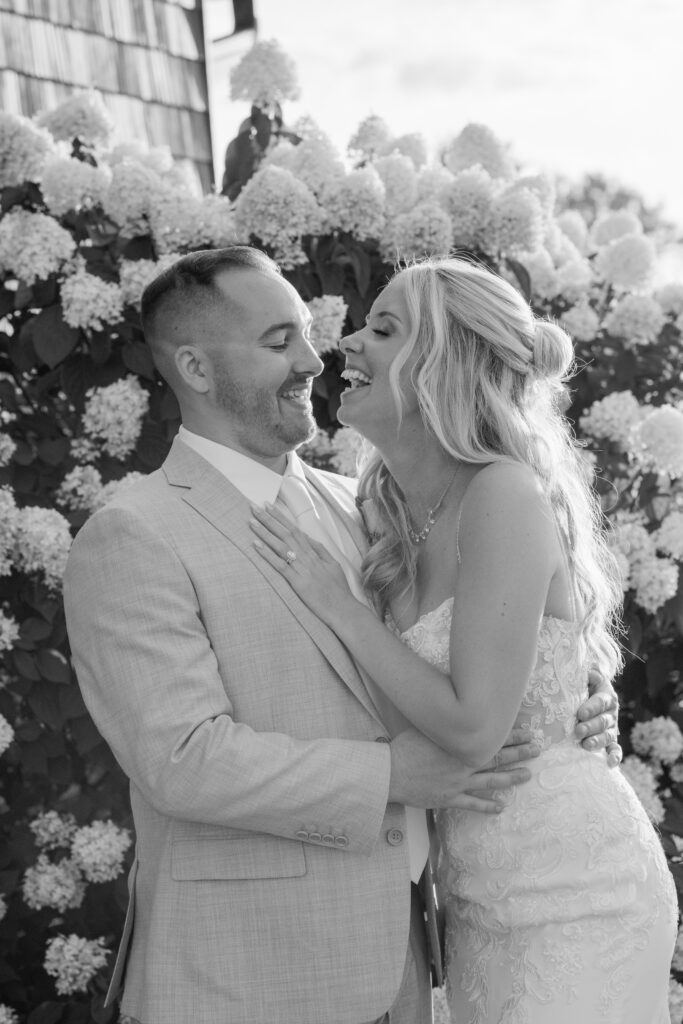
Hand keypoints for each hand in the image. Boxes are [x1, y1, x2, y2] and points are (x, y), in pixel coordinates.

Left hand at [249, 503, 355, 621]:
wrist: (342, 608)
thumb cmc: (338, 589)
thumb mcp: (333, 564)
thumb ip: (320, 550)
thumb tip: (308, 538)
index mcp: (315, 552)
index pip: (295, 530)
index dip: (281, 518)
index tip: (269, 506)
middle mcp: (307, 557)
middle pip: (286, 534)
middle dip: (269, 519)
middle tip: (254, 507)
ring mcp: (302, 569)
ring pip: (281, 546)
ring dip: (265, 533)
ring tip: (251, 522)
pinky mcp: (298, 582)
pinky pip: (280, 565)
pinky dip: (267, 554)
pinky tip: (256, 545)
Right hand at [388, 728, 535, 813]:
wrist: (390, 773)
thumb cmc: (404, 747)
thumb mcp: (425, 727)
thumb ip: (443, 722)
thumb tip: (453, 705)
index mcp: (458, 745)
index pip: (490, 738)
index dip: (510, 734)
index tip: (527, 730)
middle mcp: (463, 763)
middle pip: (497, 757)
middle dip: (519, 753)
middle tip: (537, 749)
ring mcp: (458, 783)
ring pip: (491, 781)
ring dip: (511, 778)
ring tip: (528, 775)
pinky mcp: (449, 799)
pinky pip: (473, 804)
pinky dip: (487, 806)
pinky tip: (501, 807)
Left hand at [575, 669, 620, 767]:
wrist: (590, 694)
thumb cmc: (584, 685)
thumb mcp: (586, 677)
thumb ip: (588, 674)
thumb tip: (590, 673)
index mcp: (607, 696)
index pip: (600, 701)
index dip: (591, 707)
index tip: (580, 713)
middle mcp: (611, 713)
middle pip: (603, 721)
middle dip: (591, 727)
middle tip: (578, 730)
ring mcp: (612, 728)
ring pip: (607, 736)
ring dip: (597, 741)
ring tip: (586, 745)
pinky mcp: (610, 740)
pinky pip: (615, 749)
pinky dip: (615, 757)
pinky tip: (610, 764)